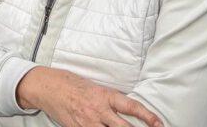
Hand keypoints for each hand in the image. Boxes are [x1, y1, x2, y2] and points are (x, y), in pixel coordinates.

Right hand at [17, 67, 162, 126]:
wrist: (46, 86)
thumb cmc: (71, 84)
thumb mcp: (94, 87)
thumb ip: (110, 100)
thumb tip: (128, 111)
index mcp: (104, 96)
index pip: (132, 107)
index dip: (148, 117)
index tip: (159, 124)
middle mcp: (98, 110)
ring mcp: (87, 122)